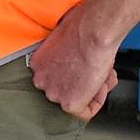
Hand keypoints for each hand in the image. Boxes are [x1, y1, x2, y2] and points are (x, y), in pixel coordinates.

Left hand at [26, 1, 115, 120]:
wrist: (93, 32)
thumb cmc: (83, 28)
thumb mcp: (64, 41)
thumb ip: (65, 57)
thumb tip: (76, 65)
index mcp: (38, 65)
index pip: (54, 79)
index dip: (74, 75)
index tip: (84, 71)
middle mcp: (41, 80)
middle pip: (64, 90)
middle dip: (83, 83)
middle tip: (96, 72)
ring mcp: (54, 93)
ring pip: (75, 101)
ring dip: (92, 90)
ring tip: (100, 74)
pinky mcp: (69, 103)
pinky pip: (86, 111)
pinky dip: (98, 101)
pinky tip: (102, 84)